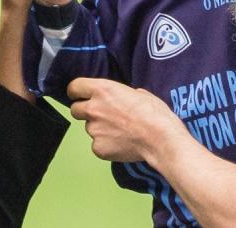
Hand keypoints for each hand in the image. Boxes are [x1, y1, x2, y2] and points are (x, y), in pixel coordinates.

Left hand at [67, 77, 183, 162]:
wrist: (161, 139)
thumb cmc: (155, 113)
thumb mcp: (139, 93)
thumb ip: (122, 94)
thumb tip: (122, 98)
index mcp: (101, 90)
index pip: (74, 87)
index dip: (76, 92)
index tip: (80, 96)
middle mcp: (93, 108)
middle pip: (75, 110)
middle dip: (85, 112)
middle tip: (102, 116)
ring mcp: (93, 130)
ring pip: (89, 128)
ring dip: (99, 129)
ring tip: (120, 132)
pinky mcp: (98, 148)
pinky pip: (97, 145)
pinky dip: (106, 145)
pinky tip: (122, 145)